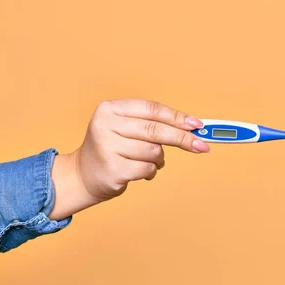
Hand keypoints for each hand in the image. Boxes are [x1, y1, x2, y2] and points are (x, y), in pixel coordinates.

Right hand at [48, 99, 208, 219]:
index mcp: (110, 109)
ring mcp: (107, 148)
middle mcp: (105, 125)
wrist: (82, 175)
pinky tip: (140, 171)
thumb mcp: (126, 128)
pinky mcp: (112, 169)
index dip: (176, 117)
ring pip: (153, 151)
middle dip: (182, 138)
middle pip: (155, 130)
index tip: (197, 125)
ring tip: (149, 160)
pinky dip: (150, 171)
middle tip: (201, 145)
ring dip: (159, 159)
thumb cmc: (113, 148)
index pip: (151, 109)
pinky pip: (147, 169)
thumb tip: (192, 128)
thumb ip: (153, 124)